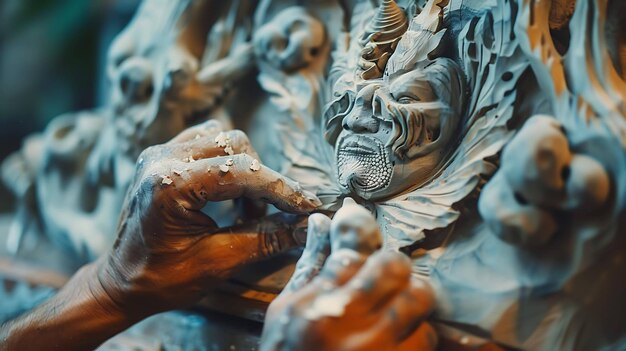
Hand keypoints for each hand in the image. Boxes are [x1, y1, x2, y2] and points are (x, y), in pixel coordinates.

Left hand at [95, 120, 320, 317]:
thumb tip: (305, 226)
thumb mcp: (217, 263)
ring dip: (245, 169)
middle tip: (268, 216)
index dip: (281, 189)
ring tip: (246, 208)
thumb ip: (264, 239)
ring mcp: (159, 153)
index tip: (308, 205)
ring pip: (223, 139)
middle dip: (262, 179)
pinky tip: (228, 192)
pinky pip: (206, 141)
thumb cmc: (161, 280)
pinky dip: (227, 163)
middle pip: (235, 145)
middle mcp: (161, 158)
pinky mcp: (161, 155)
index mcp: (169, 185)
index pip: (241, 172)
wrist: (119, 283)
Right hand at [261, 211, 437, 350]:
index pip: (352, 251)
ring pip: (419, 298)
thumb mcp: (286, 310)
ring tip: (394, 307)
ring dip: (410, 298)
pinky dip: (416, 332)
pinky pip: (427, 336)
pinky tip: (398, 336)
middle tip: (385, 275)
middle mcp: (350, 324)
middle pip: (394, 266)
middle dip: (392, 265)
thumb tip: (321, 221)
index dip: (361, 233)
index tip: (361, 229)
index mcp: (315, 305)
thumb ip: (311, 265)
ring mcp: (380, 348)